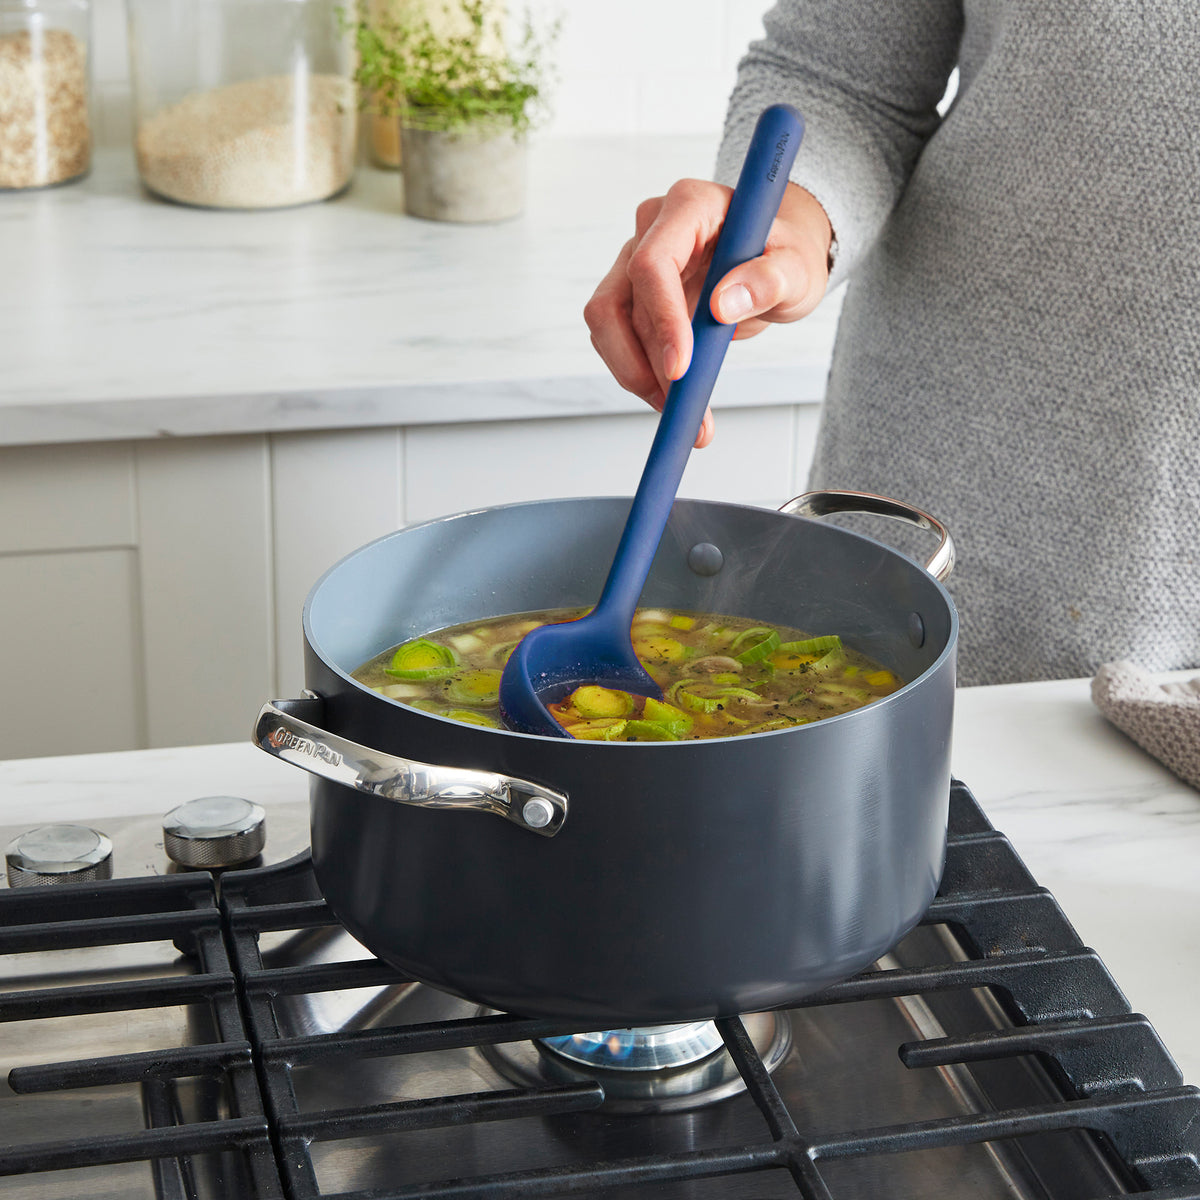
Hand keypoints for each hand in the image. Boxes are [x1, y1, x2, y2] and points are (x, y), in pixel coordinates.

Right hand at [584, 180, 831, 447]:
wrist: (777, 264)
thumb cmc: (785, 256)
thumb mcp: (797, 268)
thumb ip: (769, 280)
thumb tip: (724, 304)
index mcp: (690, 206)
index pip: (652, 264)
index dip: (661, 319)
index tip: (680, 367)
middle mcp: (652, 230)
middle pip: (617, 302)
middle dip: (644, 361)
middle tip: (681, 402)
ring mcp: (635, 262)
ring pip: (608, 325)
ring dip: (637, 373)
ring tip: (679, 406)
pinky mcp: (631, 296)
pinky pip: (618, 340)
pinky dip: (641, 374)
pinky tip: (671, 394)